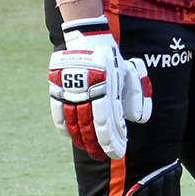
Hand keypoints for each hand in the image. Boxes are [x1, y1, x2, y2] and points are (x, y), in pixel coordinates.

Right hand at [48, 17, 151, 160]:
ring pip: (73, 122)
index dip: (112, 140)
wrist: (88, 39)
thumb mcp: (129, 73)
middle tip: (101, 157)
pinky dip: (64, 126)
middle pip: (90, 126)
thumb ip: (135, 95)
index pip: (109, 122)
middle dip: (97, 145)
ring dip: (81, 138)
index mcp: (107, 87)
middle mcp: (88, 91)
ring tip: (88, 148)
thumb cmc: (113, 59)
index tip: (117, 152)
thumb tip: (138, 119)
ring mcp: (70, 90)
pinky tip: (71, 136)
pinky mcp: (57, 87)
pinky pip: (58, 112)